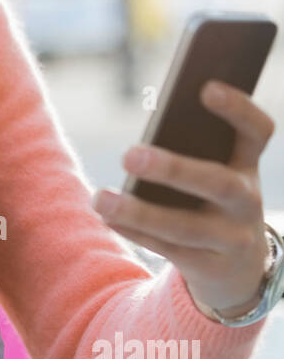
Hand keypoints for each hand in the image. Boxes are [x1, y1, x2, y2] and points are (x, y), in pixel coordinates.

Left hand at [91, 79, 275, 317]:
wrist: (239, 270)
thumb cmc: (212, 203)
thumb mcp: (215, 175)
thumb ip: (192, 153)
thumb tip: (142, 144)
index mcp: (248, 166)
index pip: (258, 132)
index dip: (238, 109)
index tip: (206, 87)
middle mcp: (247, 202)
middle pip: (218, 183)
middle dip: (174, 169)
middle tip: (128, 154)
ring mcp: (232, 239)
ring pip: (185, 227)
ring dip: (139, 212)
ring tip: (100, 197)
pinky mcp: (211, 268)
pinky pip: (169, 250)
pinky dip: (136, 232)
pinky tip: (108, 217)